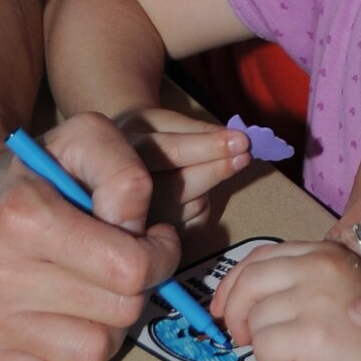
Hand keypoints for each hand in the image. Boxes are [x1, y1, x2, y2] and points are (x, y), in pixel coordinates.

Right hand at [0, 111, 185, 360]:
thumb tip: (140, 234)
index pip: (131, 269)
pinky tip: (64, 319)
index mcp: (22, 217)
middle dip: (135, 286)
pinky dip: (72, 358)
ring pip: (95, 352)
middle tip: (120, 263)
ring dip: (108, 323)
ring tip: (92, 289)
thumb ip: (125, 173)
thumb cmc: (37, 175)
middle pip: (120, 311)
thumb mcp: (86, 140)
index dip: (159, 253)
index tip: (150, 239)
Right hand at [115, 107, 249, 249]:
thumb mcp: (163, 121)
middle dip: (217, 169)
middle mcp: (124, 189)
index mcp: (123, 151)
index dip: (208, 147)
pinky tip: (191, 192)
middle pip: (180, 185)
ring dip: (210, 185)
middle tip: (245, 155)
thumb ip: (196, 130)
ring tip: (206, 166)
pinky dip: (203, 205)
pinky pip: (195, 223)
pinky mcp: (153, 239)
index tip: (241, 141)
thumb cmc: (147, 135)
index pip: (170, 152)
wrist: (115, 161)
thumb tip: (236, 140)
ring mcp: (138, 219)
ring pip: (192, 205)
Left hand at [211, 241, 360, 360]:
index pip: (259, 257)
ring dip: (264, 347)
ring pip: (253, 321)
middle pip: (246, 282)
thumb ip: (306, 285)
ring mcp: (314, 298)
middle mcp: (317, 266)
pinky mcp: (313, 333)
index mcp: (325, 253)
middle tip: (242, 339)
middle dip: (233, 314)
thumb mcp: (344, 290)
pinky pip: (264, 349)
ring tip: (297, 359)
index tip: (223, 309)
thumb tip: (250, 304)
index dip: (233, 284)